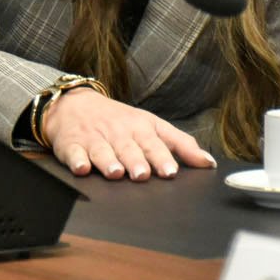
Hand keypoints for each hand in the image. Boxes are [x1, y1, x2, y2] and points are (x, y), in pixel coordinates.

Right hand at [41, 89, 216, 179]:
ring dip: (108, 161)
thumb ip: (182, 145)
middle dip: (136, 161)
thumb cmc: (121, 121)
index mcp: (141, 128)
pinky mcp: (71, 144)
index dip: (163, 158)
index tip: (170, 172)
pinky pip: (73, 153)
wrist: (76, 104)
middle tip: (143, 175)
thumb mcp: (153, 126)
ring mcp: (94, 138)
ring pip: (103, 150)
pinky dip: (77, 160)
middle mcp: (119, 133)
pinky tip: (81, 169)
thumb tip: (208, 163)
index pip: (155, 143)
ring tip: (116, 173)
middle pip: (129, 148)